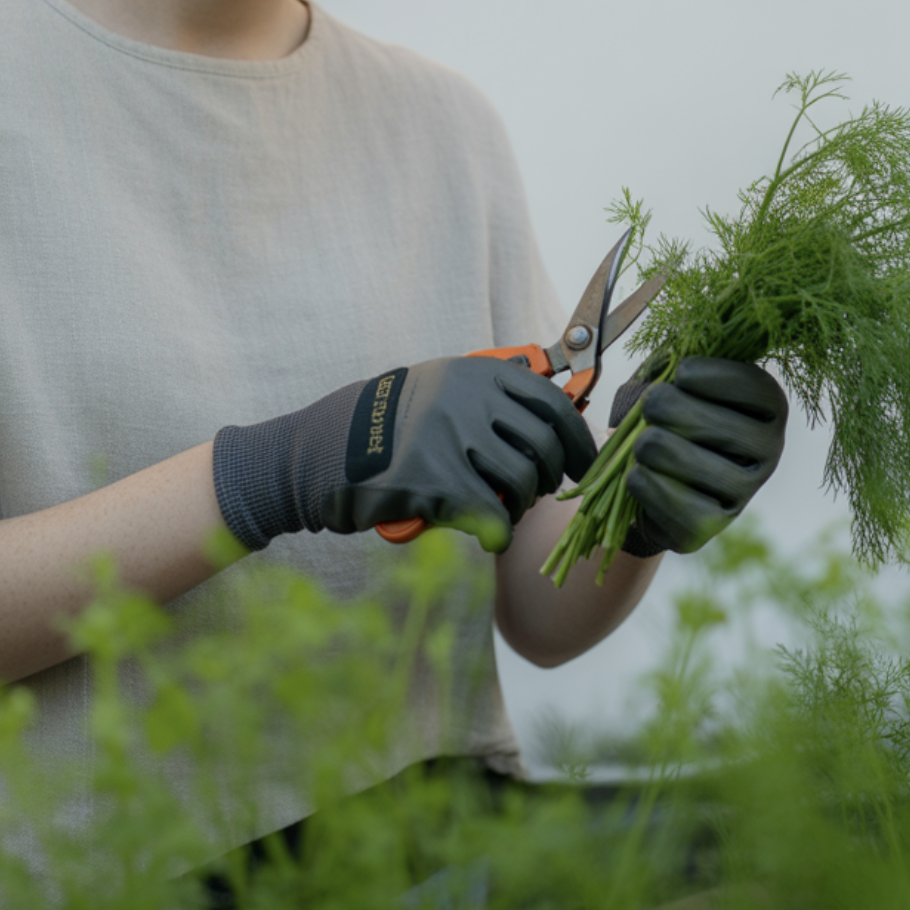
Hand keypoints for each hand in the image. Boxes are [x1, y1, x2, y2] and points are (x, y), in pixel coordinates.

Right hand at [213, 357, 595, 554]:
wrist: (322, 452)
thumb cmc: (388, 425)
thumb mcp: (440, 389)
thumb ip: (491, 396)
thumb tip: (557, 404)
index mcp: (477, 372)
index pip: (552, 404)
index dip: (578, 441)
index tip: (586, 467)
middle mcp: (468, 398)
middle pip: (541, 447)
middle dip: (548, 480)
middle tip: (535, 494)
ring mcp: (451, 438)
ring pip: (522, 481)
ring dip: (521, 505)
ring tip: (504, 511)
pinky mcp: (434, 480)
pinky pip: (492, 514)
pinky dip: (499, 532)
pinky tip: (491, 537)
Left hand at [618, 357, 787, 555]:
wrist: (659, 477)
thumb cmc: (674, 412)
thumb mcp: (686, 373)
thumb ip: (692, 348)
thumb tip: (693, 328)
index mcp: (771, 408)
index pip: (750, 385)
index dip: (706, 374)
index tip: (681, 373)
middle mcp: (769, 453)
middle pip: (700, 418)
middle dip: (659, 407)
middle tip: (653, 410)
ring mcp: (743, 494)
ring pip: (669, 452)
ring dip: (643, 444)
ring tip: (646, 444)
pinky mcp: (709, 528)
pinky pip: (656, 491)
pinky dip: (637, 478)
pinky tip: (642, 474)